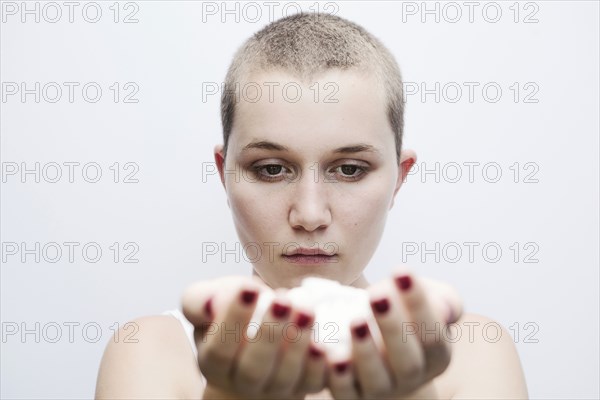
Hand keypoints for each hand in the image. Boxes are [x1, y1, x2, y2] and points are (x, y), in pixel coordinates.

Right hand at [181, 276, 326, 398]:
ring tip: (305, 310)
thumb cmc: (234, 315)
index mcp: (213, 362)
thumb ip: (198, 299)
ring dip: (297, 344)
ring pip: (284, 377)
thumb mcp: (211, 300)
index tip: (250, 288)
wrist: (261, 338)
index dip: (234, 320)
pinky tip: (322, 341)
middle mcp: (242, 382)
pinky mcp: (305, 385)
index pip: (219, 350)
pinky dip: (319, 364)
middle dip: (269, 334)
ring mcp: (275, 388)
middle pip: (252, 370)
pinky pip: (314, 382)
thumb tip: (210, 304)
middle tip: (282, 301)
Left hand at [328, 270, 462, 398]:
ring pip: (376, 379)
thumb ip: (442, 299)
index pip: (433, 333)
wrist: (375, 348)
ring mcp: (380, 390)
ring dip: (365, 351)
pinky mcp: (350, 396)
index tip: (401, 270)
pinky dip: (336, 373)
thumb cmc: (403, 316)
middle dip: (393, 326)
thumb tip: (443, 307)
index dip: (418, 303)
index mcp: (436, 355)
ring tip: (355, 320)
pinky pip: (343, 390)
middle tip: (377, 295)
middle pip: (407, 360)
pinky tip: (327, 349)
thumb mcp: (427, 302)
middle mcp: (411, 378)